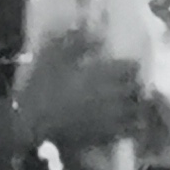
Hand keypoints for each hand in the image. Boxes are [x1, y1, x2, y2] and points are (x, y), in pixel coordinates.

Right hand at [29, 49, 146, 147]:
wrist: (30, 126)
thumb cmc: (42, 88)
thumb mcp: (53, 56)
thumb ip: (76, 41)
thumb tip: (97, 31)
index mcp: (105, 74)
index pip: (133, 67)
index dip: (131, 65)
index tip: (125, 64)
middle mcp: (115, 96)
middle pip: (139, 91)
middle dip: (137, 86)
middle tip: (128, 84)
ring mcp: (113, 119)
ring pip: (137, 113)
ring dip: (136, 106)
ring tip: (128, 104)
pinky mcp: (105, 138)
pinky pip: (127, 132)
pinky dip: (129, 126)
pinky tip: (121, 123)